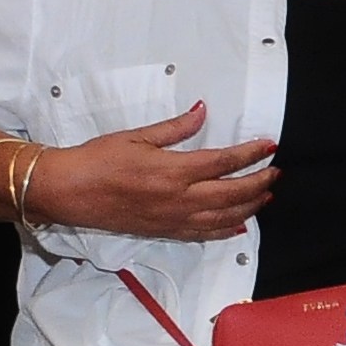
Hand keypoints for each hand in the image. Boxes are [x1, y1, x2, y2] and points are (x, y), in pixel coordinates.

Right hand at [35, 107, 277, 242]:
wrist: (70, 191)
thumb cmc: (97, 160)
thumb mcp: (137, 136)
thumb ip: (175, 128)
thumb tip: (201, 111)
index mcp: (174, 171)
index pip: (225, 162)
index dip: (251, 154)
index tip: (269, 146)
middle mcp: (180, 198)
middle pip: (234, 193)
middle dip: (260, 182)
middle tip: (275, 172)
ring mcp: (175, 218)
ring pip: (226, 217)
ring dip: (250, 206)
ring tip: (265, 195)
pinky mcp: (166, 231)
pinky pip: (205, 234)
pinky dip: (227, 229)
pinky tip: (239, 224)